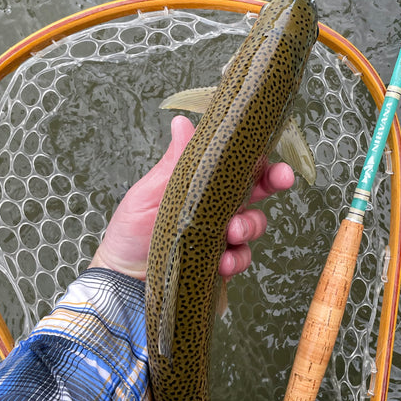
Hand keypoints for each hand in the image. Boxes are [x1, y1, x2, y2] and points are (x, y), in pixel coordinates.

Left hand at [89, 115, 294, 280]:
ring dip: (249, 225)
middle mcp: (218, 208)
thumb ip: (174, 163)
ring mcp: (222, 235)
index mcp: (204, 185)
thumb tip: (183, 124)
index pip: (238, 167)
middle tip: (279, 180)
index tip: (275, 161)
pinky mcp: (220, 262)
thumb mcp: (150, 193)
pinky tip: (222, 261)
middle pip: (257, 191)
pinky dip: (236, 259)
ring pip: (253, 224)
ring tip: (232, 232)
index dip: (261, 161)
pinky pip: (240, 258)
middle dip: (272, 182)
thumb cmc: (131, 231)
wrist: (121, 276)